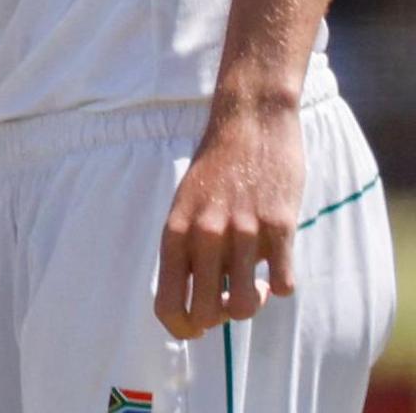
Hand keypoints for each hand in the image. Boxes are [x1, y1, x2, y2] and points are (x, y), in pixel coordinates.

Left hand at [155, 100, 302, 337]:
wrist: (250, 121)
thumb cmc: (216, 168)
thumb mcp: (186, 207)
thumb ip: (188, 248)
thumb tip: (197, 300)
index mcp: (174, 232)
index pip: (167, 304)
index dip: (180, 328)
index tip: (195, 329)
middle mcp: (204, 236)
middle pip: (207, 315)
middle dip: (218, 319)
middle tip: (228, 299)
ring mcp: (243, 232)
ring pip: (245, 306)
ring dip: (252, 302)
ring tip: (254, 281)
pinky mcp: (280, 227)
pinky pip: (283, 284)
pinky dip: (281, 282)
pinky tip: (278, 262)